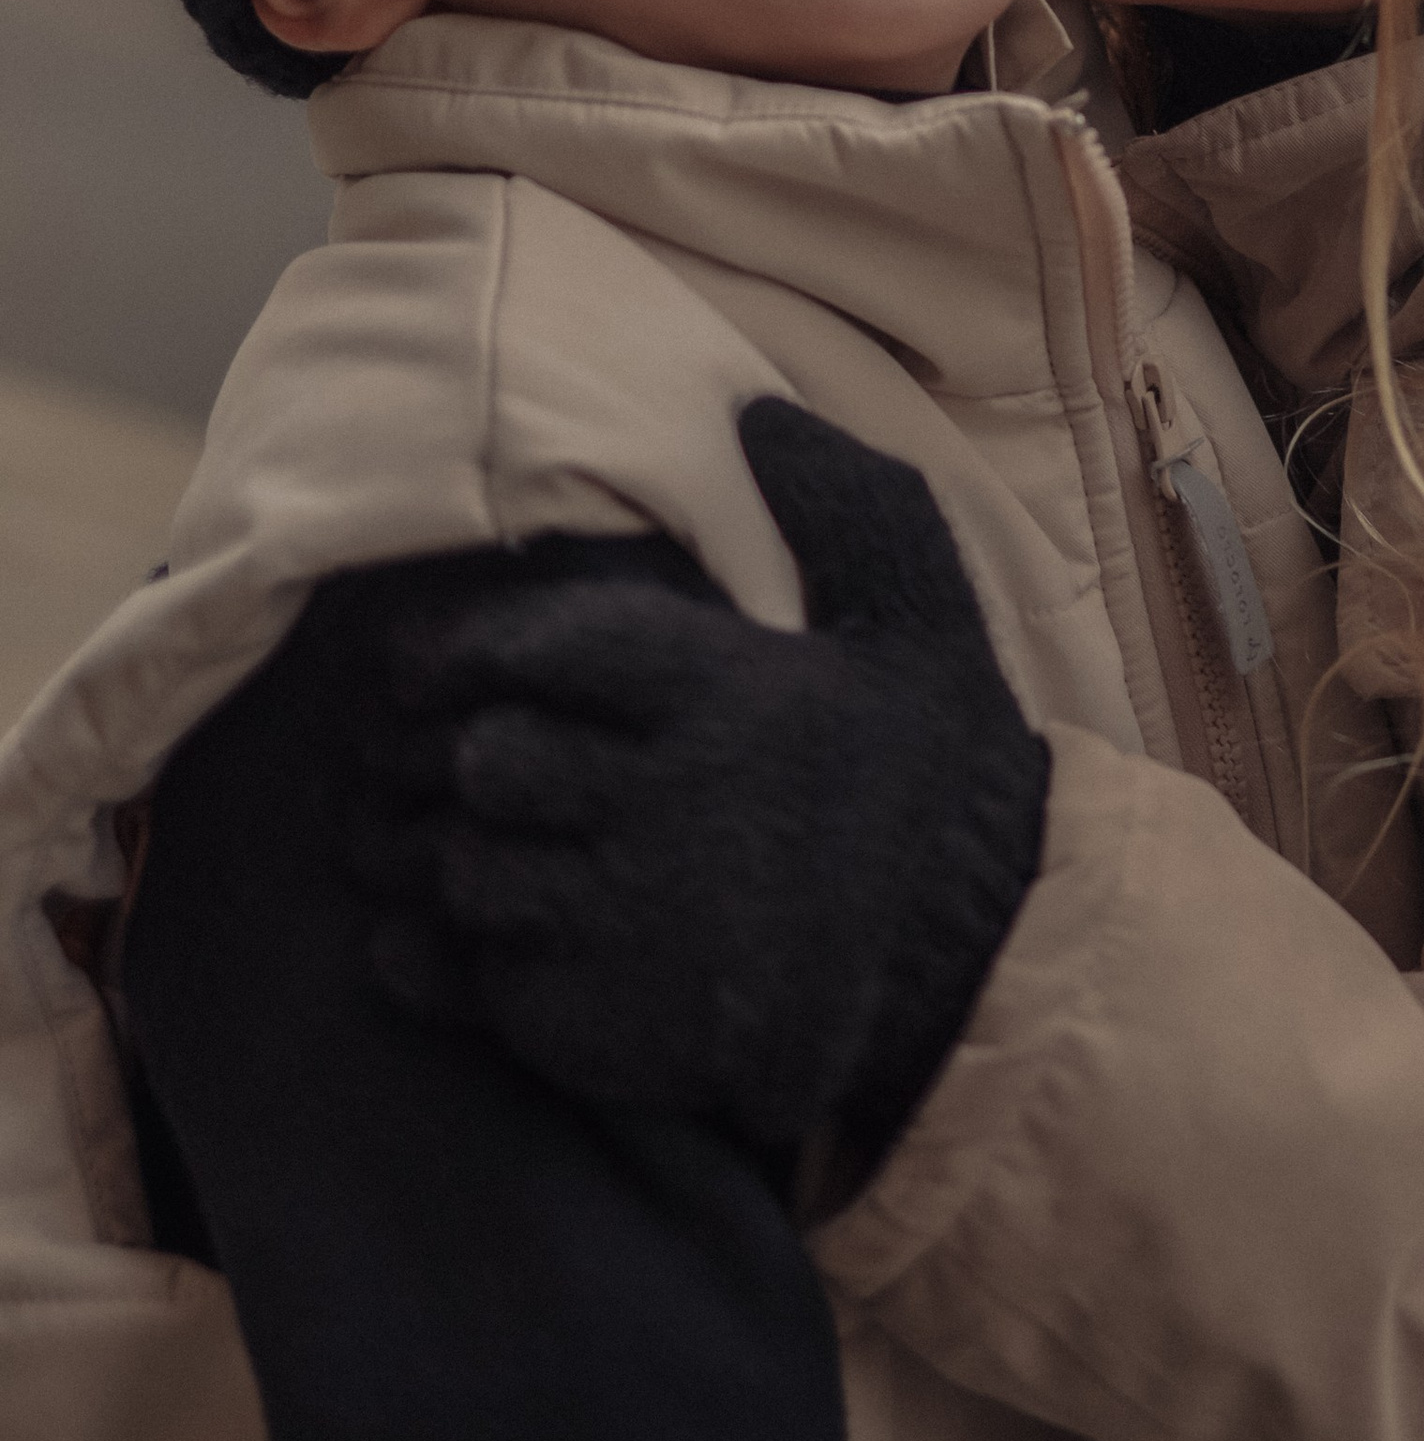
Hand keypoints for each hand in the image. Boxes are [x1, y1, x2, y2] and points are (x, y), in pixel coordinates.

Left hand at [351, 401, 1048, 1158]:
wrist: (987, 970)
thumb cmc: (939, 779)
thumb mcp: (923, 617)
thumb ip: (846, 504)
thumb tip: (756, 412)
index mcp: (728, 691)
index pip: (540, 648)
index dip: (455, 651)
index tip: (419, 666)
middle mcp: (671, 803)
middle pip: (488, 761)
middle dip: (450, 756)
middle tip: (431, 756)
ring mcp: (638, 924)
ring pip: (469, 871)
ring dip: (443, 855)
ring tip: (451, 840)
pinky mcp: (617, 1029)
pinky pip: (477, 984)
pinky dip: (443, 957)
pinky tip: (451, 936)